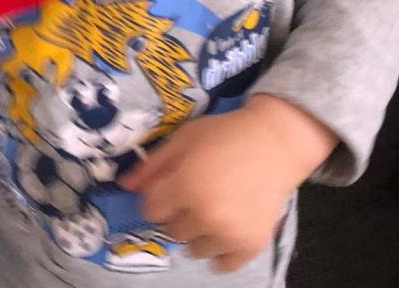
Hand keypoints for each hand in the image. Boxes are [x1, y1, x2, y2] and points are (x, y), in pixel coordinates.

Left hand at [119, 94, 337, 272]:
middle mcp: (205, 214)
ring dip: (199, 232)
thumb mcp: (185, 137)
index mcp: (185, 184)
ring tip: (216, 205)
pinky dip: (222, 248)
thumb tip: (124, 185)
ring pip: (194, 249)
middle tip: (198, 191)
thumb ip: (154, 163)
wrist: (275, 142)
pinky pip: (221, 263)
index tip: (172, 185)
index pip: (151, 210)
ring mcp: (229, 233)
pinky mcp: (250, 245)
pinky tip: (229, 223)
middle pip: (171, 230)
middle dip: (179, 212)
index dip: (159, 196)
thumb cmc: (226, 134)